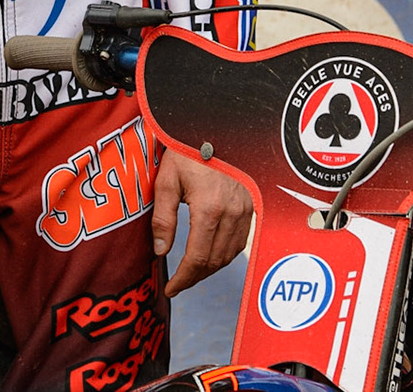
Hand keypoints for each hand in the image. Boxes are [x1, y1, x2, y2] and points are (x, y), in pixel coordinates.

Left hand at [152, 146, 252, 296]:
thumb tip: (161, 251)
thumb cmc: (188, 148)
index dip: (183, 279)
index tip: (171, 289)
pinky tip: (211, 254)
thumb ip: (163, 218)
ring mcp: (245, 209)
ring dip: (210, 269)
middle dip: (194, 278)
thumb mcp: (167, 179)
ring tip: (191, 272)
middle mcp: (232, 213)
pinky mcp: (251, 205)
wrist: (217, 124)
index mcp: (209, 209)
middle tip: (178, 284)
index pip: (197, 259)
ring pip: (229, 255)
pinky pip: (241, 241)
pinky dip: (225, 254)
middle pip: (214, 262)